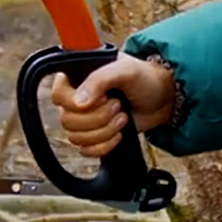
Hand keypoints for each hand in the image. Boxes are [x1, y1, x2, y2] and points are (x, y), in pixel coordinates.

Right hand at [50, 54, 175, 158]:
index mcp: (78, 77)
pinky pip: (86, 150)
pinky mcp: (94, 137)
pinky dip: (105, 146)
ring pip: (76, 138)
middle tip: (119, 106)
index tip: (101, 98)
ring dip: (104, 131)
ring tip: (123, 118)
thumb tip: (78, 102)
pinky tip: (119, 134)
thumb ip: (99, 79)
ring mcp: (84, 119)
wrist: (164, 98)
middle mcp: (76, 99)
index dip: (76, 101)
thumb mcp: (125, 70)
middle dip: (98, 117)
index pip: (58, 95)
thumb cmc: (145, 77)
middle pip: (67, 120)